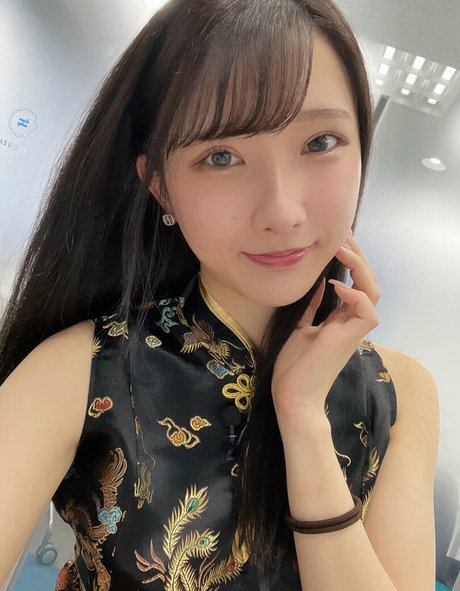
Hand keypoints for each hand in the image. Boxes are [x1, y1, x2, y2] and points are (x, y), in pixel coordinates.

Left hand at [272, 233, 380, 426]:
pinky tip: (335, 283)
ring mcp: (351, 330)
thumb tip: (317, 284)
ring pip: (373, 292)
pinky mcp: (348, 339)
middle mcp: (350, 322)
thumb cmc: (294, 367)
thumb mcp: (299, 328)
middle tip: (343, 235)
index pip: (355, 283)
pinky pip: (366, 311)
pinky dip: (354, 294)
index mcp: (340, 319)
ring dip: (360, 268)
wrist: (292, 397)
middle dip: (358, 256)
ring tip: (343, 250)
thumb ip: (311, 307)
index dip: (350, 261)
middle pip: (368, 282)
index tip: (336, 241)